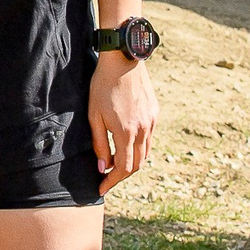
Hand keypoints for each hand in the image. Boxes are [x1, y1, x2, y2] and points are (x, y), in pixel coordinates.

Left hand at [90, 54, 155, 191]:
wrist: (123, 60)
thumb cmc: (102, 86)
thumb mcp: (94, 116)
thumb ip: (99, 144)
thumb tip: (103, 168)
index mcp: (126, 132)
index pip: (123, 168)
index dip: (111, 181)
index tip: (101, 189)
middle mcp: (143, 130)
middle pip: (137, 165)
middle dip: (121, 176)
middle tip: (107, 179)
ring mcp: (151, 122)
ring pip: (146, 153)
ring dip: (132, 163)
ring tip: (116, 165)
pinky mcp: (155, 113)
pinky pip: (149, 139)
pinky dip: (139, 149)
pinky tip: (127, 146)